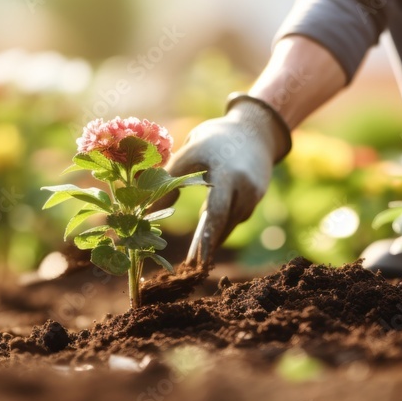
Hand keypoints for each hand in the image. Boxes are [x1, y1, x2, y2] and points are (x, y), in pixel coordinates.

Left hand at [165, 95, 290, 264]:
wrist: (254, 131)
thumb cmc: (214, 141)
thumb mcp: (190, 152)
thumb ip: (169, 180)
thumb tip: (146, 212)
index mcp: (227, 173)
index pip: (216, 210)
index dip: (205, 237)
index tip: (195, 258)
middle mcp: (245, 187)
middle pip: (223, 223)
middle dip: (206, 247)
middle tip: (190, 269)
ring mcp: (254, 196)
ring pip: (229, 224)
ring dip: (211, 239)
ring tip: (194, 261)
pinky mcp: (255, 201)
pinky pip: (235, 219)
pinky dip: (219, 229)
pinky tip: (206, 240)